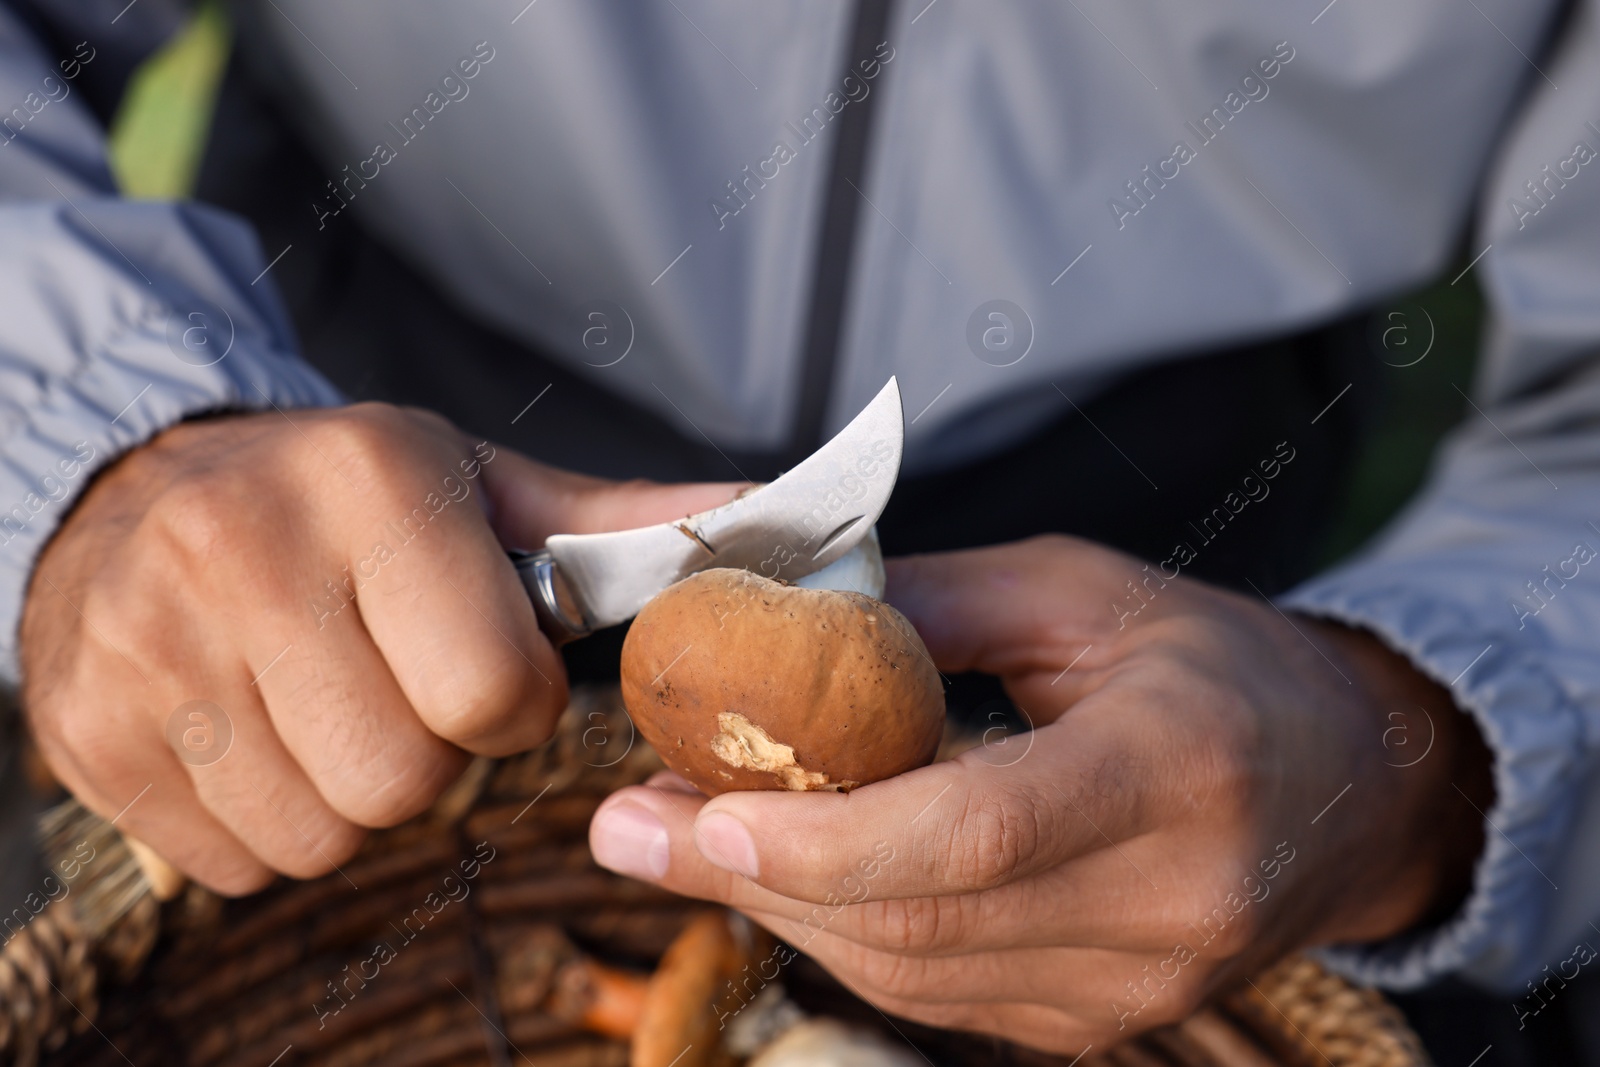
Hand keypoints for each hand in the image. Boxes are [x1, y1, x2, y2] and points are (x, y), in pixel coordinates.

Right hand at [21, 403, 739, 893]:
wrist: (144, 486)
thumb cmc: (344, 500)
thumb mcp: (480, 489)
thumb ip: (618, 524)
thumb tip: (758, 512)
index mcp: (370, 483)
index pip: (491, 691)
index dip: (511, 706)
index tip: (486, 670)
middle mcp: (241, 550)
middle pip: (405, 780)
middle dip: (430, 757)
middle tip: (397, 686)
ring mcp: (147, 644)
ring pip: (321, 837)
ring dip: (350, 797)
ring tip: (325, 703)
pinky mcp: (88, 727)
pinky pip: (233, 865)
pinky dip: (268, 827)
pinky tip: (258, 735)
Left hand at [586, 535, 1491, 1052]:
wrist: (1349, 785)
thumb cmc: (1216, 664)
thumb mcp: (1087, 594)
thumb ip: (936, 607)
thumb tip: (790, 617)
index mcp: (1172, 767)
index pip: (979, 830)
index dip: (831, 836)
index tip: (705, 812)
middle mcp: (1164, 901)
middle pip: (921, 918)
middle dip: (755, 876)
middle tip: (631, 825)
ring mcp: (1138, 983)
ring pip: (915, 972)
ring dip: (781, 909)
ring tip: (678, 841)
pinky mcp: (1106, 1020)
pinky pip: (943, 993)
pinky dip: (847, 936)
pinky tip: (783, 876)